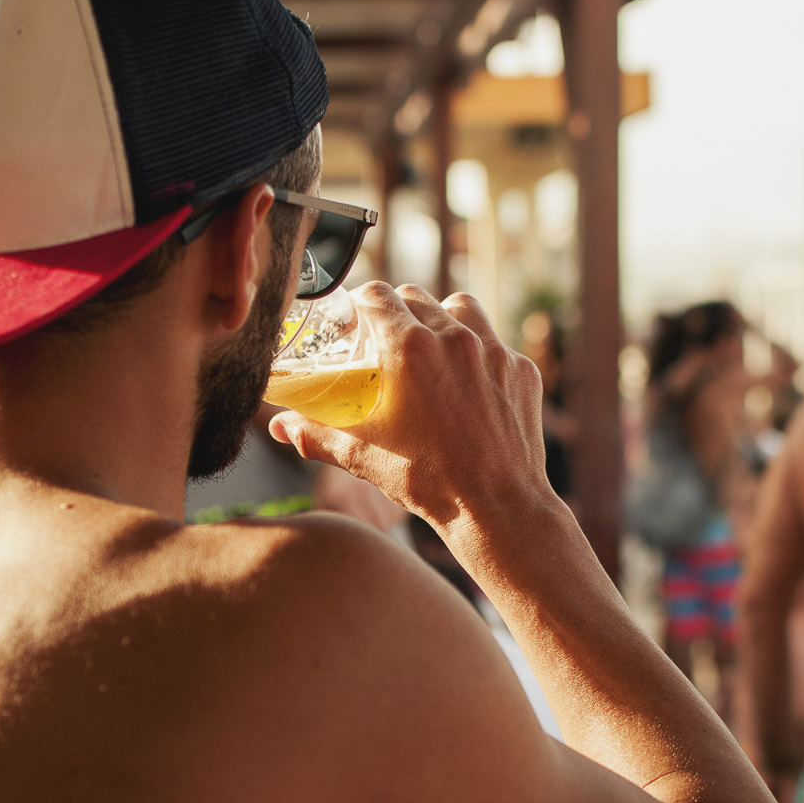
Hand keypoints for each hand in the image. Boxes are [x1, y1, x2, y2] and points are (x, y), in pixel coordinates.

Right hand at [268, 283, 552, 528]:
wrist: (496, 507)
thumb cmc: (428, 482)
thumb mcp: (363, 455)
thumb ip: (316, 434)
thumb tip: (281, 428)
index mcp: (410, 347)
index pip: (377, 295)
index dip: (361, 301)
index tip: (356, 316)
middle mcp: (454, 337)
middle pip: (417, 296)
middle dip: (398, 310)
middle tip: (388, 338)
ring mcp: (493, 350)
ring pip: (462, 307)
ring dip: (444, 318)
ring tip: (434, 348)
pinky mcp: (522, 370)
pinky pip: (496, 344)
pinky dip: (480, 355)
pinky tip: (470, 385)